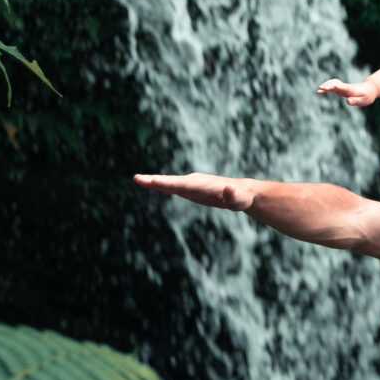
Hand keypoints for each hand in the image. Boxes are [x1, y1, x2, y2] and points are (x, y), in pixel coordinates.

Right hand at [134, 172, 258, 212]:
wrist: (243, 192)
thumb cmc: (242, 197)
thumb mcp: (240, 200)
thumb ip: (234, 196)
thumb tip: (228, 189)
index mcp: (202, 184)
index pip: (182, 185)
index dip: (167, 184)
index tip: (152, 182)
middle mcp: (194, 182)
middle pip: (171, 182)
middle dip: (155, 181)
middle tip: (137, 178)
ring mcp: (191, 185)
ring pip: (170, 183)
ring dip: (154, 182)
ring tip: (137, 179)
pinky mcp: (191, 190)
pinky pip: (173, 187)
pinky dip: (161, 186)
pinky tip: (151, 185)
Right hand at [317, 78, 377, 106]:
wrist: (370, 89)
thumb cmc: (367, 96)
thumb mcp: (363, 101)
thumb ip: (355, 101)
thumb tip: (348, 101)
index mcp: (351, 90)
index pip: (343, 87)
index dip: (337, 86)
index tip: (330, 86)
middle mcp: (346, 87)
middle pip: (336, 84)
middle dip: (328, 86)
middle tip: (320, 89)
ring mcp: (343, 87)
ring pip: (333, 83)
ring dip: (326, 85)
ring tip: (318, 91)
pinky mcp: (341, 88)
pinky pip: (332, 86)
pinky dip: (326, 87)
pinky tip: (320, 91)